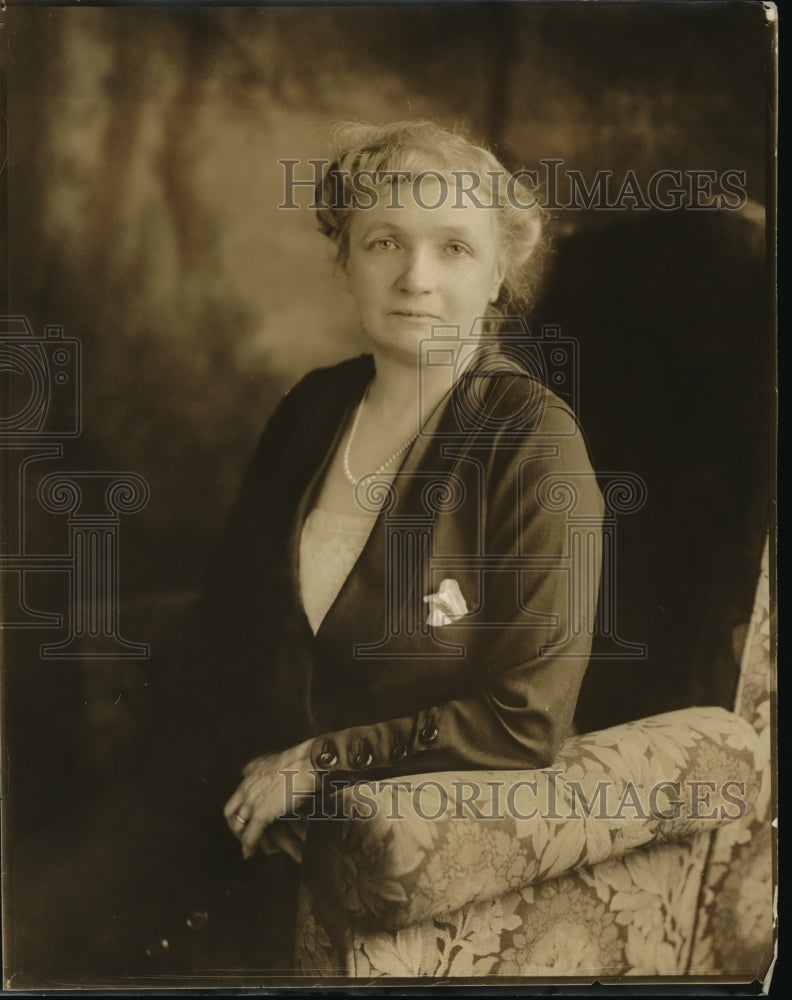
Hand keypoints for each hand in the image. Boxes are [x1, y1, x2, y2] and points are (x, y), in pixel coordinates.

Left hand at [223, 739, 315, 859]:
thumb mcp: (270, 759)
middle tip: (242, 835)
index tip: (243, 819)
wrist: (306, 763)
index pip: (234, 800)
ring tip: (248, 847)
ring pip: (238, 826)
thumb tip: (246, 771)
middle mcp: (246, 790)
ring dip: (242, 838)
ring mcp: (252, 803)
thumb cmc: (296, 761)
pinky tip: (250, 853)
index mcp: (249, 777)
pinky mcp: (261, 815)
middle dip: (235, 826)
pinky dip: (249, 846)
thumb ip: (256, 767)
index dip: (236, 812)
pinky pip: (250, 836)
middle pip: (230, 814)